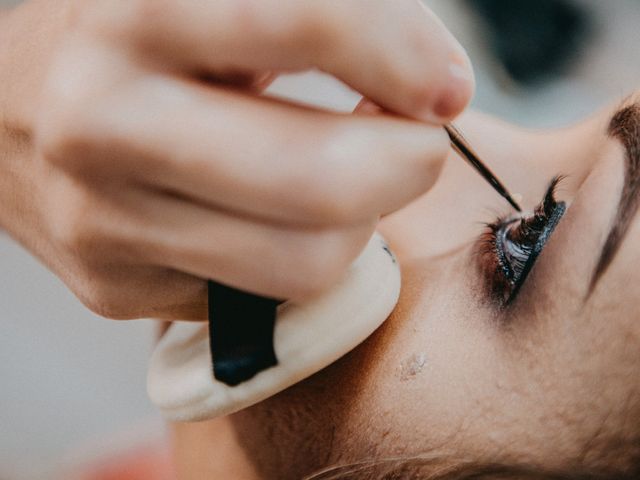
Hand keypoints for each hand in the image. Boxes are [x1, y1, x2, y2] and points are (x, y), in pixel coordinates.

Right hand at [0, 0, 473, 319]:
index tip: (444, 87)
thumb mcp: (217, 4)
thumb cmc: (139, 44)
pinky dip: (296, 258)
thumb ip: (323, 23)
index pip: (307, 19)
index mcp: (134, 10)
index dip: (404, 55)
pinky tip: (273, 220)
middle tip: (417, 144)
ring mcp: (100, 219)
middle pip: (319, 183)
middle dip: (407, 167)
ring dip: (360, 226)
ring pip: (301, 265)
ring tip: (343, 182)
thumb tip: (435, 90)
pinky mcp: (111, 286)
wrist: (11, 113)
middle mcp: (101, 120)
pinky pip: (259, 297)